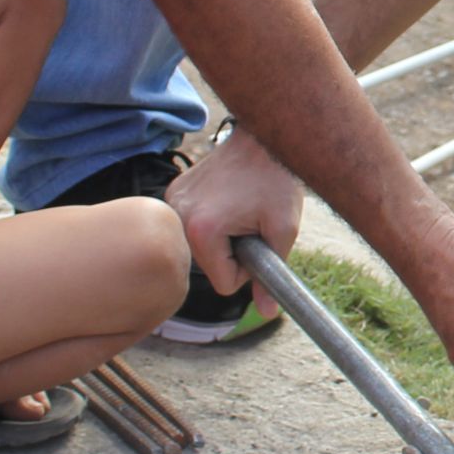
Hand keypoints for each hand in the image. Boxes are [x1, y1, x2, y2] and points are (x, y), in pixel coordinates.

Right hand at [168, 126, 302, 306]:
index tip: (257, 239)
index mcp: (201, 231)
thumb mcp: (283, 231)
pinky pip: (191, 226)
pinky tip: (226, 197)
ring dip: (220, 239)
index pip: (223, 284)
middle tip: (249, 220)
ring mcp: (170, 201)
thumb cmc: (277, 182)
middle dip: (231, 254)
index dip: (247, 269)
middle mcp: (176, 217)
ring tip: (238, 207)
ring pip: (198, 249)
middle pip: (208, 267)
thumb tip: (268, 314)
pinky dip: (209, 221)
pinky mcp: (172, 191)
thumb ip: (272, 276)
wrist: (264, 139)